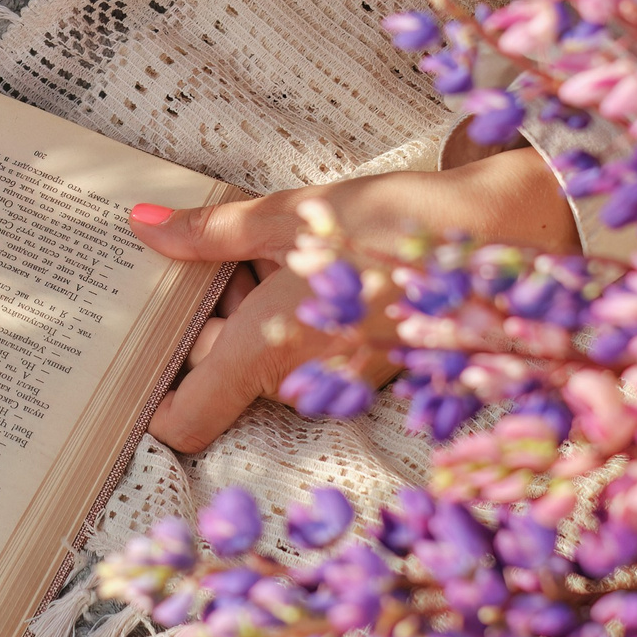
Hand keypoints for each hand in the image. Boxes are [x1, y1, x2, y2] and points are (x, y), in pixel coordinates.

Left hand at [131, 147, 579, 452]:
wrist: (503, 237)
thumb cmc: (394, 223)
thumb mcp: (292, 214)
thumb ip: (211, 231)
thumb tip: (143, 225)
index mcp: (267, 350)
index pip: (183, 422)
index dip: (149, 396)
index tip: (134, 352)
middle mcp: (299, 381)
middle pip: (218, 372)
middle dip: (207, 319)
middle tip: (209, 255)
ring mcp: (336, 382)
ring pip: (261, 356)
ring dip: (250, 309)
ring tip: (269, 246)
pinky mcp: (367, 369)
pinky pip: (303, 350)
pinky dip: (292, 312)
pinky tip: (308, 259)